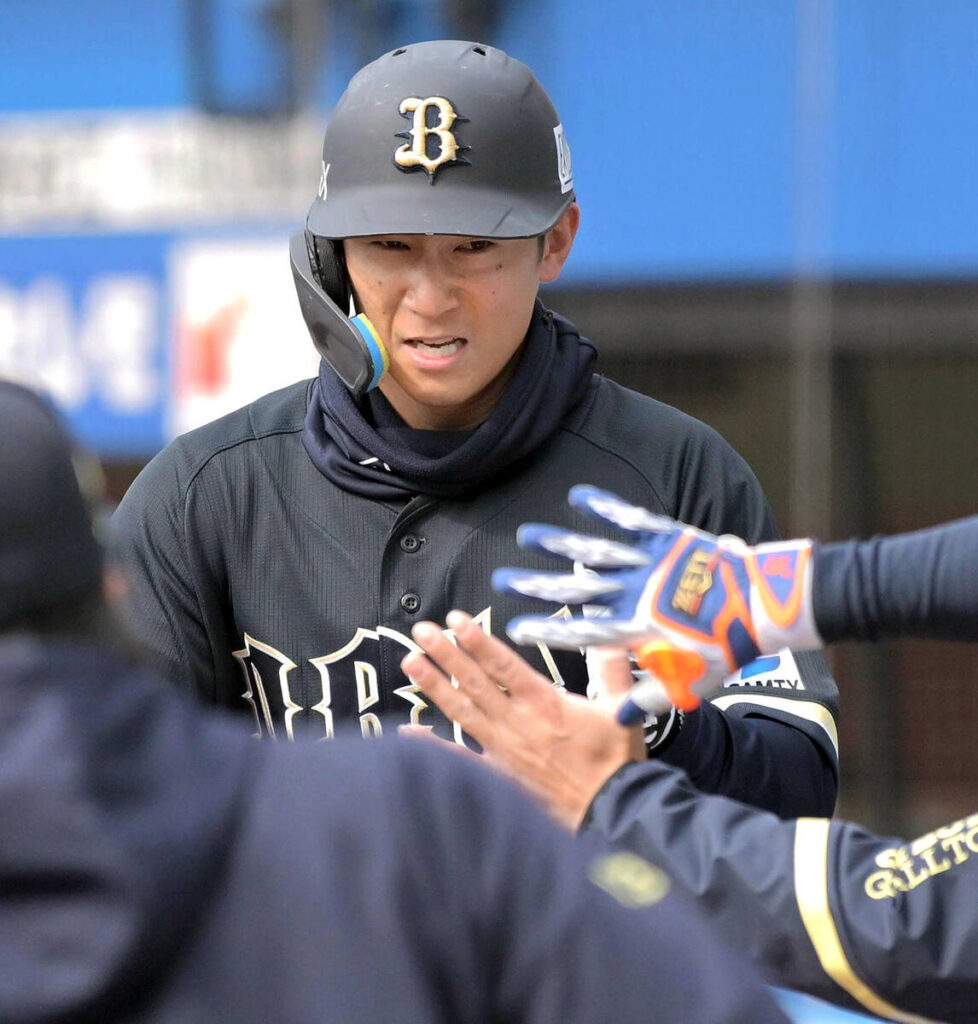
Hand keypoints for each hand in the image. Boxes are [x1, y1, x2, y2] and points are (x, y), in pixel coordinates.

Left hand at [401, 612, 644, 830]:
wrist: (610, 813)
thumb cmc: (615, 762)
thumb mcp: (623, 708)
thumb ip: (612, 667)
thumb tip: (606, 635)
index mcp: (546, 702)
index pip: (503, 664)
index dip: (477, 640)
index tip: (455, 620)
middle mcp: (518, 721)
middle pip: (475, 681)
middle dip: (446, 653)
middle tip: (421, 630)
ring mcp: (504, 749)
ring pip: (462, 711)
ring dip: (435, 685)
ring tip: (410, 661)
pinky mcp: (499, 775)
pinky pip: (460, 757)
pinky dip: (433, 745)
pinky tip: (407, 732)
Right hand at [493, 486, 819, 709]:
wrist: (767, 605)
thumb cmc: (730, 647)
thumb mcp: (691, 683)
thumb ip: (650, 698)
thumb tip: (616, 718)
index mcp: (639, 630)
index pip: (583, 633)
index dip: (547, 631)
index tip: (514, 628)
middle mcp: (636, 594)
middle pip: (577, 589)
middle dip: (535, 584)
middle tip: (501, 578)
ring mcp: (649, 564)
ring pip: (595, 553)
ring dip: (558, 543)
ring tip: (526, 534)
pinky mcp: (666, 539)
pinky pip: (629, 520)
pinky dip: (604, 507)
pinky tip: (578, 495)